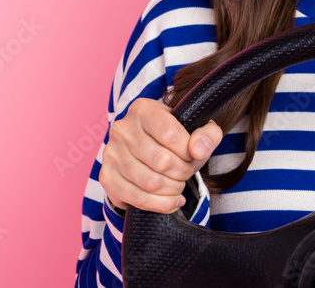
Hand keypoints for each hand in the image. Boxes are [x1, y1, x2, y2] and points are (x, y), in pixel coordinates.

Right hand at [99, 98, 222, 213]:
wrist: (149, 148)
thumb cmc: (176, 137)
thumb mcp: (197, 128)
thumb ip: (207, 135)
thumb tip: (199, 151)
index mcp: (143, 109)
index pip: (171, 135)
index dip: (188, 152)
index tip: (193, 156)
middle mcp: (122, 128)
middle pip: (162, 161)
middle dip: (183, 172)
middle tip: (186, 172)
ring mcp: (111, 153)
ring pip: (150, 183)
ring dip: (173, 189)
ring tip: (179, 184)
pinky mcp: (107, 176)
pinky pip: (136, 198)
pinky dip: (160, 204)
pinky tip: (171, 200)